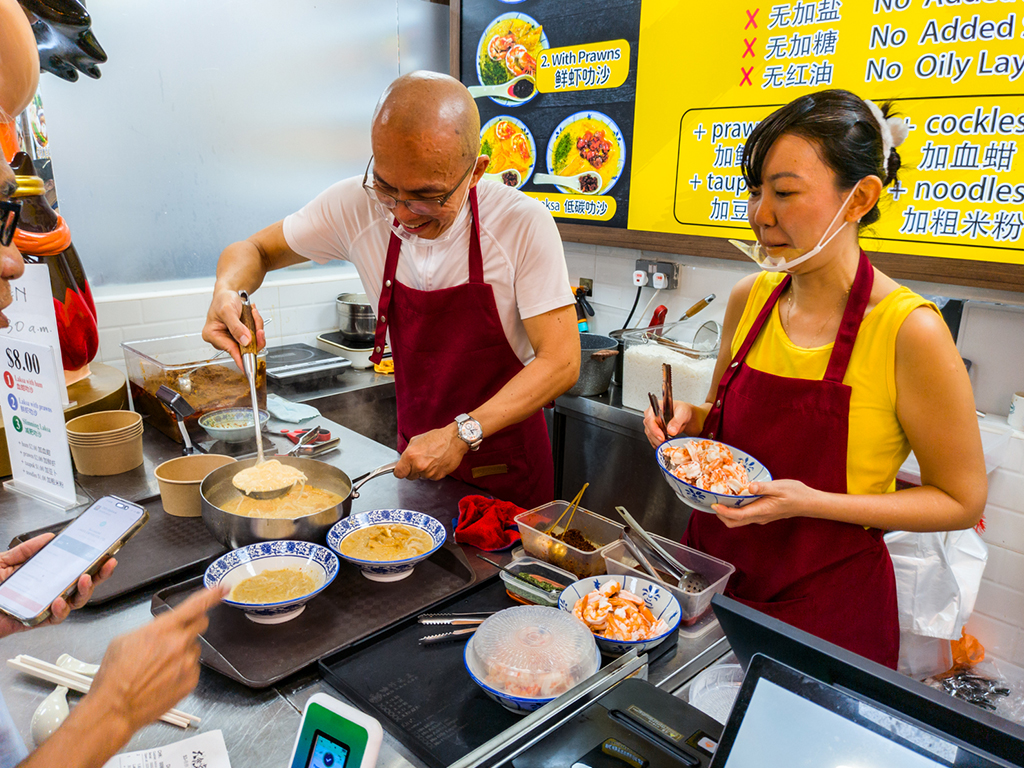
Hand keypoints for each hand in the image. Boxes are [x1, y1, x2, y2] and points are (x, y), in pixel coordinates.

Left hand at [0, 534, 116, 637]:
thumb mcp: (3, 561)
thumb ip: (25, 550)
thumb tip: (48, 538)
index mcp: (42, 577)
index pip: (72, 570)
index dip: (92, 562)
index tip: (105, 552)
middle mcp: (46, 592)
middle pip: (80, 587)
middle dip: (98, 576)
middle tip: (106, 564)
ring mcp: (41, 607)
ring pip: (72, 604)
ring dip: (83, 591)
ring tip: (84, 579)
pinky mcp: (32, 621)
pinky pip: (52, 619)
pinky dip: (59, 611)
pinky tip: (59, 601)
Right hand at [87, 586, 225, 733]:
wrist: (114, 709)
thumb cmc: (114, 676)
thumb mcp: (125, 640)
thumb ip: (151, 629)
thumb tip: (162, 629)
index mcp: (163, 629)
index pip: (195, 606)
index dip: (212, 595)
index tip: (223, 588)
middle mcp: (180, 644)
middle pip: (200, 624)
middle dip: (191, 626)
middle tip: (174, 637)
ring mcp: (187, 663)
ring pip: (194, 649)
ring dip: (182, 652)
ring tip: (158, 667)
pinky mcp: (191, 681)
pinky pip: (193, 668)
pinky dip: (182, 670)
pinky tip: (163, 679)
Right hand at [202, 288, 265, 369]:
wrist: (230, 292)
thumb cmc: (223, 299)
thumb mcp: (228, 311)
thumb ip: (236, 327)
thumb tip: (245, 341)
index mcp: (212, 335)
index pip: (229, 350)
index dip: (241, 358)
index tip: (248, 370)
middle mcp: (222, 339)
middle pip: (244, 347)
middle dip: (254, 334)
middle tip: (255, 320)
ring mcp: (233, 338)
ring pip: (252, 341)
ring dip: (256, 326)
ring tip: (251, 313)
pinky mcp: (241, 336)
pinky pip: (254, 336)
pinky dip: (256, 325)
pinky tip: (252, 315)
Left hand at [394, 424, 468, 480]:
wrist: (454, 440)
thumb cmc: (437, 438)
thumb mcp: (416, 440)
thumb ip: (408, 453)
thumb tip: (404, 461)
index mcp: (410, 456)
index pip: (398, 473)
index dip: (400, 471)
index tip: (402, 469)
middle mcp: (419, 466)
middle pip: (409, 476)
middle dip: (412, 470)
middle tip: (420, 460)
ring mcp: (429, 472)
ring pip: (421, 476)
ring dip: (424, 470)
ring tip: (431, 458)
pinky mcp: (438, 476)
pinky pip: (431, 477)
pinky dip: (433, 471)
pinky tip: (437, 462)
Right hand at [643, 399, 697, 447]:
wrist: (684, 416)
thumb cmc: (682, 410)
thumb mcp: (682, 413)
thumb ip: (676, 421)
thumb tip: (670, 431)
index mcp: (656, 407)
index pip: (649, 419)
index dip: (654, 429)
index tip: (661, 437)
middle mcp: (651, 415)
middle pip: (649, 428)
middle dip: (657, 438)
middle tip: (666, 442)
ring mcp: (651, 424)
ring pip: (650, 435)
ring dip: (658, 441)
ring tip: (668, 442)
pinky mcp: (653, 431)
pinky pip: (652, 439)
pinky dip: (658, 443)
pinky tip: (665, 444)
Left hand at [710, 479, 818, 527]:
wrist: (809, 503)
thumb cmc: (796, 494)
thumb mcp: (780, 487)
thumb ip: (764, 487)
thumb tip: (750, 487)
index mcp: (762, 511)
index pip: (738, 515)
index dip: (724, 512)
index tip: (714, 505)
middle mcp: (759, 517)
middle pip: (735, 522)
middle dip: (721, 515)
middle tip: (713, 502)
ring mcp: (761, 517)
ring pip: (739, 520)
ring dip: (727, 513)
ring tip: (720, 499)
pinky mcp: (763, 514)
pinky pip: (745, 515)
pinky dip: (736, 510)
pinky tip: (734, 498)